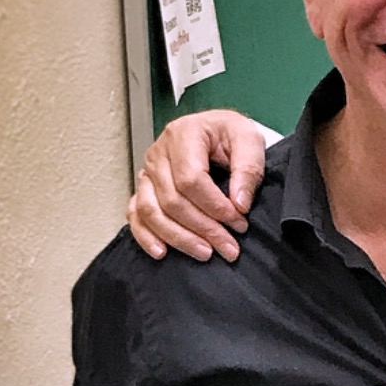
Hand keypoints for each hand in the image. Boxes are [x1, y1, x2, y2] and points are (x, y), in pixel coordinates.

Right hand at [127, 111, 266, 263]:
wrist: (217, 132)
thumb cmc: (231, 136)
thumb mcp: (249, 139)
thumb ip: (248, 169)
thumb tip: (240, 203)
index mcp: (183, 134)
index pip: (191, 179)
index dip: (215, 206)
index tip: (239, 222)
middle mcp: (159, 153)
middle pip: (172, 200)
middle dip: (203, 228)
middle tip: (229, 247)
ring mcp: (148, 172)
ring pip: (152, 211)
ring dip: (179, 237)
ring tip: (206, 253)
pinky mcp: (144, 189)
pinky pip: (135, 214)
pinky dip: (146, 236)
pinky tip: (162, 252)